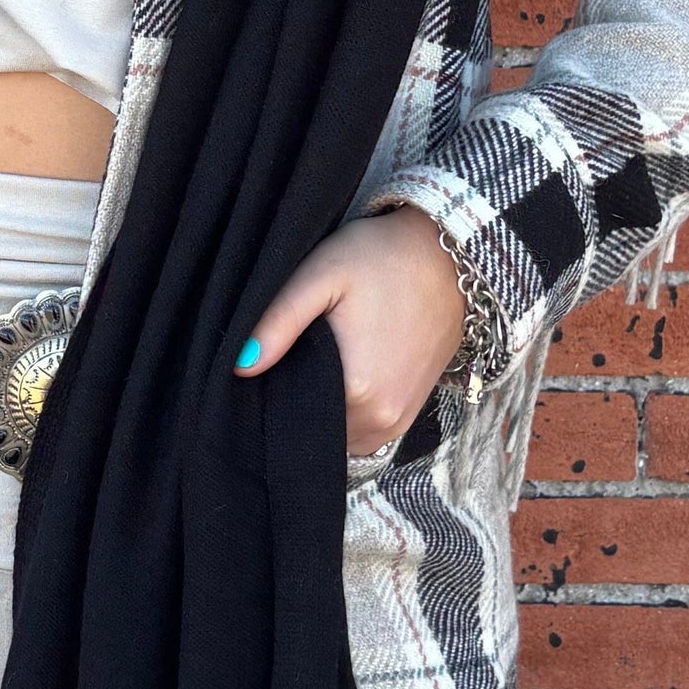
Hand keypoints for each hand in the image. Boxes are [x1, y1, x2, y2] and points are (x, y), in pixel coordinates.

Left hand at [232, 205, 464, 459]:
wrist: (448, 255)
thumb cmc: (381, 258)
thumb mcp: (322, 275)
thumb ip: (279, 321)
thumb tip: (240, 365)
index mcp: (357, 390)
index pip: (289, 414)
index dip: (271, 389)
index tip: (269, 360)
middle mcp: (381, 419)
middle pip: (313, 427)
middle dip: (294, 401)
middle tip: (290, 355)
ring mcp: (397, 422)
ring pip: (336, 433)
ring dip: (321, 409)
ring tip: (316, 362)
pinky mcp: (408, 415)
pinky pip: (360, 432)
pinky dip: (344, 412)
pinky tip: (338, 374)